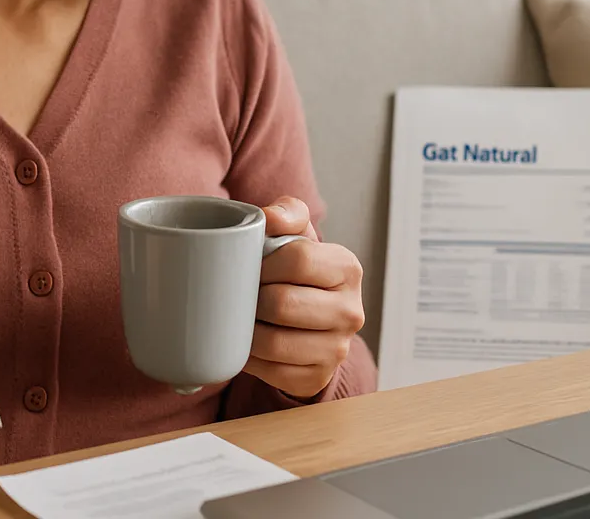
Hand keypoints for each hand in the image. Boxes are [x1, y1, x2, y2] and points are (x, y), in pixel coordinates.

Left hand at [245, 196, 364, 398]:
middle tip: (238, 293)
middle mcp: (351, 311)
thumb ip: (286, 212)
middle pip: (282, 303)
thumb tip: (268, 218)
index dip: (263, 262)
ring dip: (246, 329)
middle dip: (251, 297)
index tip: (249, 264)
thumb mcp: (296, 233)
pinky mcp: (317, 377)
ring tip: (238, 315)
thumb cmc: (295, 267)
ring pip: (274, 342)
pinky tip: (245, 341)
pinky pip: (271, 372)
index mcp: (347, 268)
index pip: (298, 259)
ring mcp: (338, 349)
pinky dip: (250, 357)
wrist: (308, 316)